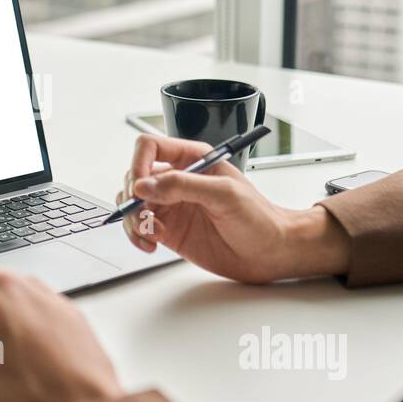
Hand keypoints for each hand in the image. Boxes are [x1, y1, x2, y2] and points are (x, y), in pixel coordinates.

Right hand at [119, 134, 350, 283]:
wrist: (270, 253)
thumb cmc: (259, 218)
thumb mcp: (225, 194)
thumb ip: (183, 186)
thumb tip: (146, 186)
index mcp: (193, 159)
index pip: (150, 148)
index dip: (138, 164)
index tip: (140, 187)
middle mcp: (178, 179)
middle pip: (135, 176)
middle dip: (132, 197)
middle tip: (145, 216)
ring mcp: (171, 205)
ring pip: (132, 204)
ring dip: (133, 219)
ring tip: (150, 235)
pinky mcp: (169, 230)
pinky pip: (140, 227)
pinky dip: (137, 235)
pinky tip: (151, 244)